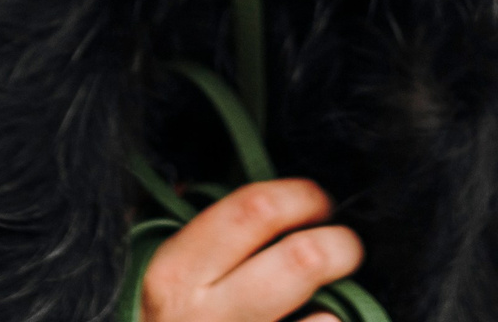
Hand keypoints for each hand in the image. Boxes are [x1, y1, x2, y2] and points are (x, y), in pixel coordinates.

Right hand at [137, 178, 363, 321]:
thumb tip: (194, 188)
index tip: (316, 200)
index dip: (298, 196)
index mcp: (176, 274)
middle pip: (299, 259)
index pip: (253, 211)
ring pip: (320, 319)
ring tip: (336, 292)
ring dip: (338, 301)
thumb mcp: (151, 277)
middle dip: (338, 244)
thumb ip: (176, 231)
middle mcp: (205, 316)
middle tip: (346, 243)